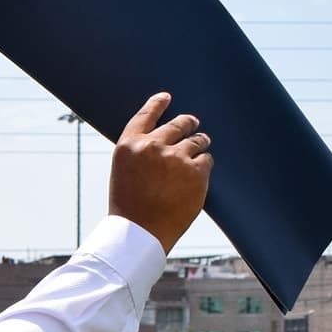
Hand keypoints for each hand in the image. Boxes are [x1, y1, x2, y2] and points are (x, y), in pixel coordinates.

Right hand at [107, 92, 212, 253]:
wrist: (139, 233)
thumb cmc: (129, 208)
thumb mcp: (124, 173)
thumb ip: (141, 153)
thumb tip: (166, 139)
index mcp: (129, 146)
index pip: (146, 115)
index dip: (158, 104)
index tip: (167, 97)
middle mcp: (152, 146)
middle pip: (179, 124)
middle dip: (189, 123)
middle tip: (194, 124)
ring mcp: (176, 158)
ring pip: (197, 140)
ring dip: (200, 144)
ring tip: (199, 149)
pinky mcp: (196, 172)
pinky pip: (207, 160)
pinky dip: (203, 166)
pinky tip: (196, 177)